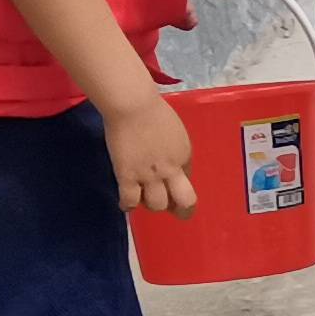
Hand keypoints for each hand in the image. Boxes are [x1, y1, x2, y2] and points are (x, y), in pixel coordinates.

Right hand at [105, 98, 196, 215]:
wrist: (133, 105)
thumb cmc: (153, 111)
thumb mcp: (175, 131)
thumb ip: (174, 149)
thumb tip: (169, 162)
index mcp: (184, 155)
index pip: (188, 179)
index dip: (179, 183)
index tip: (171, 183)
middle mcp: (171, 169)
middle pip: (185, 201)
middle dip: (182, 210)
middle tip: (172, 208)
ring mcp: (150, 175)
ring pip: (157, 205)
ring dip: (151, 204)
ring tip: (143, 197)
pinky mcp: (127, 176)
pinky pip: (130, 201)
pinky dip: (128, 206)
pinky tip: (126, 203)